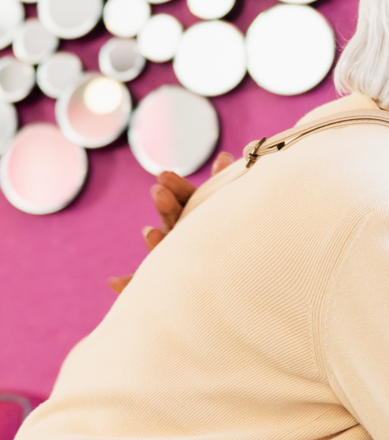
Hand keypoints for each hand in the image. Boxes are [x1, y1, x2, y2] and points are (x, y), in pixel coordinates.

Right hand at [108, 152, 233, 293]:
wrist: (218, 277)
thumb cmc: (215, 232)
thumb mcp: (217, 206)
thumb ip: (220, 184)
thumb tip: (225, 157)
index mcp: (189, 215)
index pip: (183, 198)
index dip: (176, 188)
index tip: (165, 176)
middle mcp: (176, 234)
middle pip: (172, 218)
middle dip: (166, 206)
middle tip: (160, 192)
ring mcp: (170, 255)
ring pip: (162, 247)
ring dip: (155, 240)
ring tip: (149, 234)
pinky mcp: (163, 280)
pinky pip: (142, 282)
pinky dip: (128, 282)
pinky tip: (113, 281)